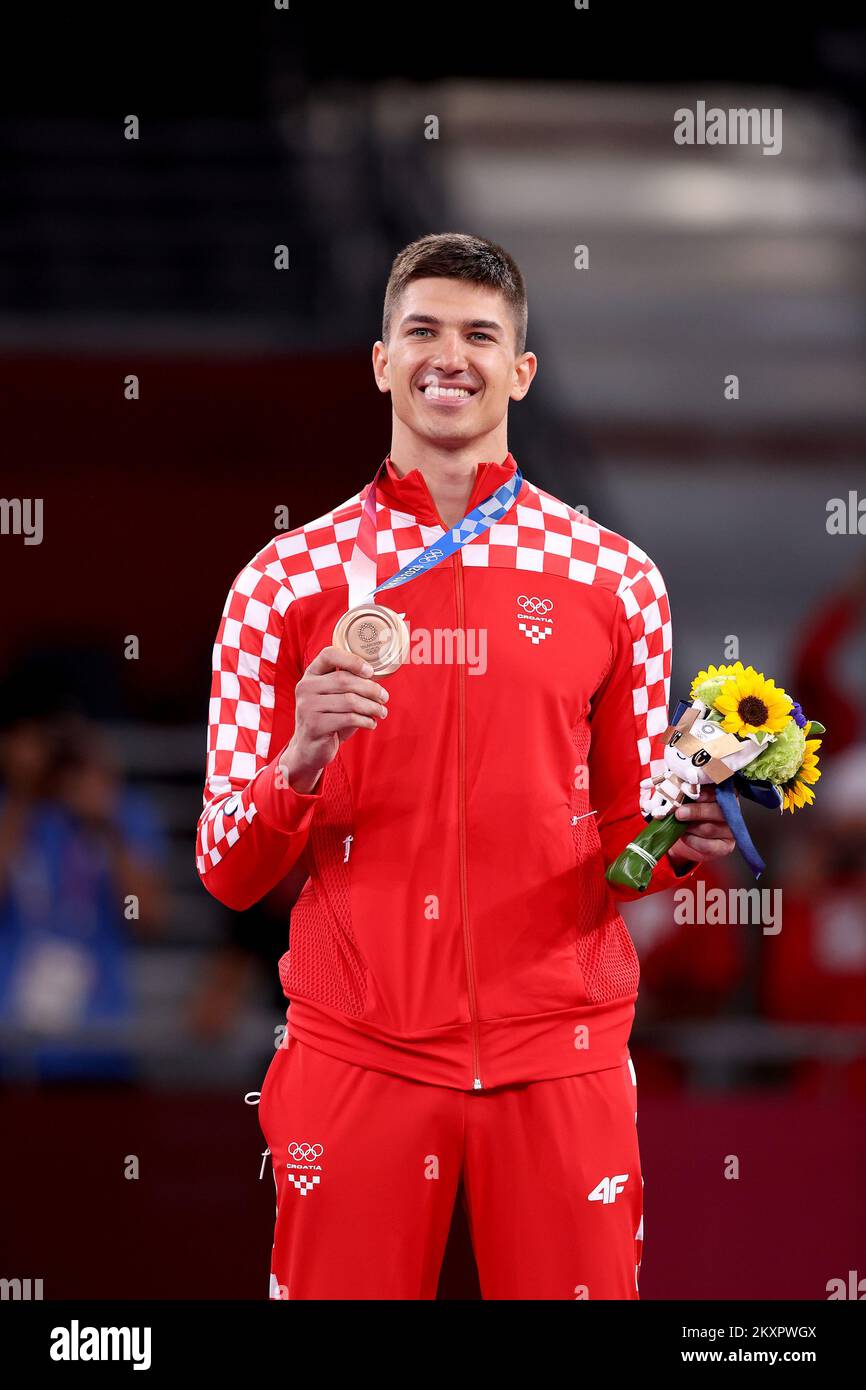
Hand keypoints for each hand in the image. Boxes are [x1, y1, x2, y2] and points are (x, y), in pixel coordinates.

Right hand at [281, 645, 389, 791]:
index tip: (370, 671)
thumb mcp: (334, 697)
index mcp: (311, 674)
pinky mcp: (315, 725)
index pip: (329, 655)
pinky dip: (365, 720)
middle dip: (371, 688)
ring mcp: (308, 707)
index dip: (352, 660)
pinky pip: (349, 718)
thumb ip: (348, 683)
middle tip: (384, 697)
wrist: (309, 748)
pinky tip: (371, 723)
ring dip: (372, 707)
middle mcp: (306, 687)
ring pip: (350, 700)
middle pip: (345, 680)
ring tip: (381, 712)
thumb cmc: (328, 718)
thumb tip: (376, 677)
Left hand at [668, 786, 735, 865]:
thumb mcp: (686, 798)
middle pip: (717, 811)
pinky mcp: (726, 846)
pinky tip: (685, 836)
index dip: (705, 792)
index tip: (690, 791)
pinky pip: (709, 845)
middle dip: (696, 811)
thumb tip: (675, 790)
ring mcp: (730, 829)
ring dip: (691, 827)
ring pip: (710, 828)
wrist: (690, 833)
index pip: (719, 791)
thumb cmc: (688, 810)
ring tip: (679, 824)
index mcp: (723, 793)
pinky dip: (693, 841)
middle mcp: (730, 810)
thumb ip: (685, 793)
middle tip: (679, 812)